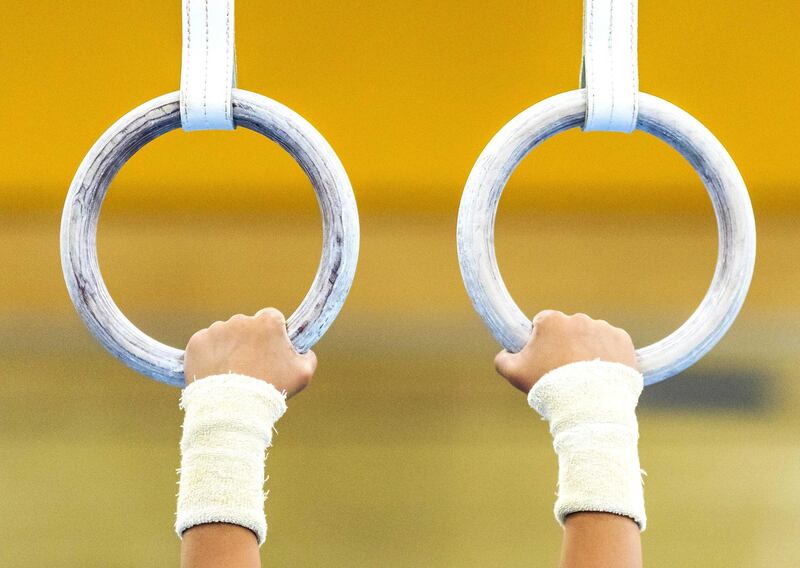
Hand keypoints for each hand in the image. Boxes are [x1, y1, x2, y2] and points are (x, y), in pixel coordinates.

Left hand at [184, 307, 316, 397]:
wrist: (231, 408)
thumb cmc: (270, 390)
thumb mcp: (303, 374)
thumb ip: (307, 356)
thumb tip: (304, 350)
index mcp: (268, 321)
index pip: (272, 318)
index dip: (272, 334)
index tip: (270, 350)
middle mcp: (241, 319)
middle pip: (247, 327)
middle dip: (249, 342)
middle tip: (250, 367)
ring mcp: (217, 329)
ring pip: (225, 336)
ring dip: (229, 349)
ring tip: (232, 375)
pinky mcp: (197, 342)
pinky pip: (206, 346)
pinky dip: (209, 357)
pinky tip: (216, 374)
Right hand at [494, 310, 636, 393]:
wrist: (590, 405)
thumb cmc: (550, 387)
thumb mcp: (514, 374)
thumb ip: (502, 359)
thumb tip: (504, 353)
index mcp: (551, 320)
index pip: (542, 324)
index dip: (541, 342)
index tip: (545, 360)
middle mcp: (578, 318)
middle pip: (568, 329)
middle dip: (566, 345)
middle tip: (566, 371)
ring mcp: (602, 328)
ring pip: (591, 336)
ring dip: (587, 350)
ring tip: (586, 377)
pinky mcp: (623, 340)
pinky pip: (612, 344)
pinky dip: (609, 355)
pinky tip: (602, 373)